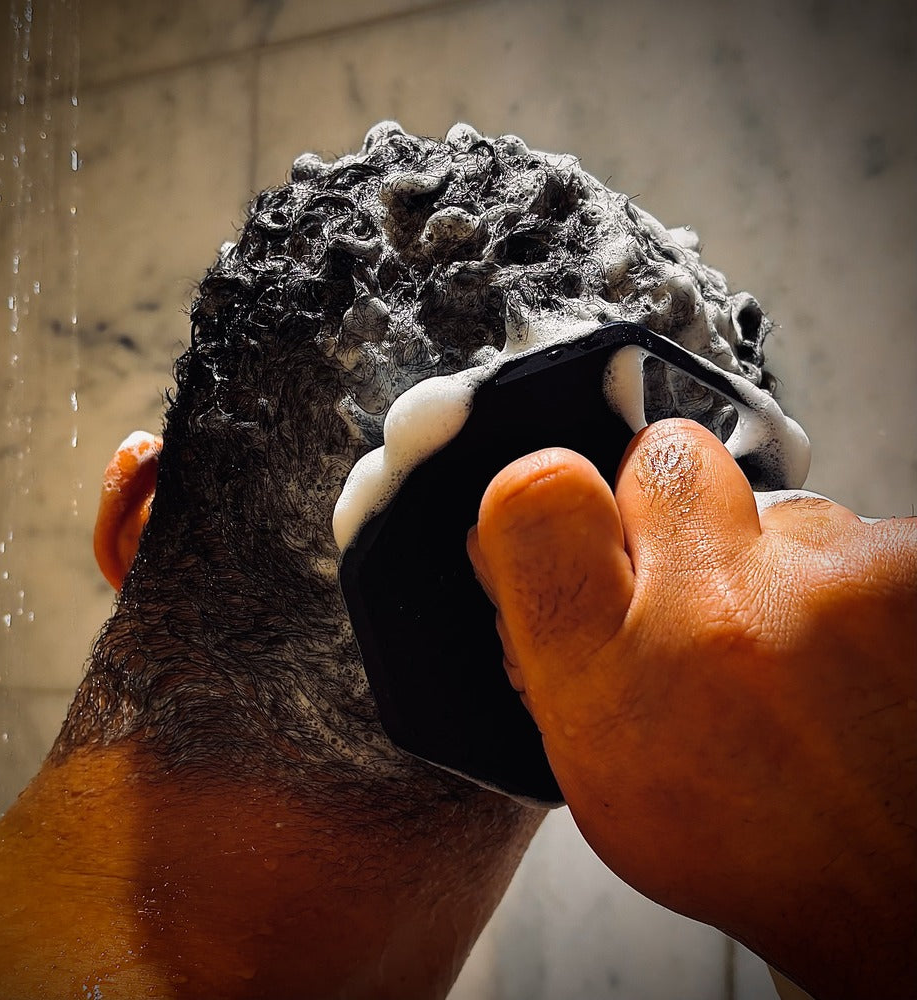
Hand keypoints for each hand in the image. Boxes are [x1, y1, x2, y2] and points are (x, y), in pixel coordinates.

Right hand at [467, 418, 916, 999]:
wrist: (899, 886)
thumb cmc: (752, 843)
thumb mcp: (601, 769)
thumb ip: (545, 642)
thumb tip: (510, 543)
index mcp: (621, 682)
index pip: (539, 498)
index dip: (544, 492)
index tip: (565, 515)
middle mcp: (729, 616)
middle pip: (664, 458)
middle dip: (664, 502)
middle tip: (687, 581)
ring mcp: (841, 582)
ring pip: (768, 508)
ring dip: (767, 563)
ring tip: (786, 655)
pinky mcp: (916, 566)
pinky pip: (845, 534)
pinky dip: (837, 584)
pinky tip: (844, 657)